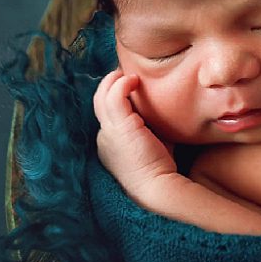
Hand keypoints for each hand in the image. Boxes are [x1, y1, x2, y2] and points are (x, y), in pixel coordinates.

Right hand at [94, 69, 176, 190]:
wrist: (159, 187)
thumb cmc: (160, 167)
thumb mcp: (150, 141)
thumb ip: (149, 125)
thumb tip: (161, 108)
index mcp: (109, 142)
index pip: (106, 113)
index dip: (115, 97)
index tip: (129, 86)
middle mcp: (104, 137)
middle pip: (99, 101)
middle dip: (110, 85)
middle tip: (126, 74)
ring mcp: (108, 132)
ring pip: (101, 96)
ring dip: (114, 81)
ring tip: (130, 75)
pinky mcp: (119, 128)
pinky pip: (114, 96)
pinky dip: (121, 84)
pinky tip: (134, 80)